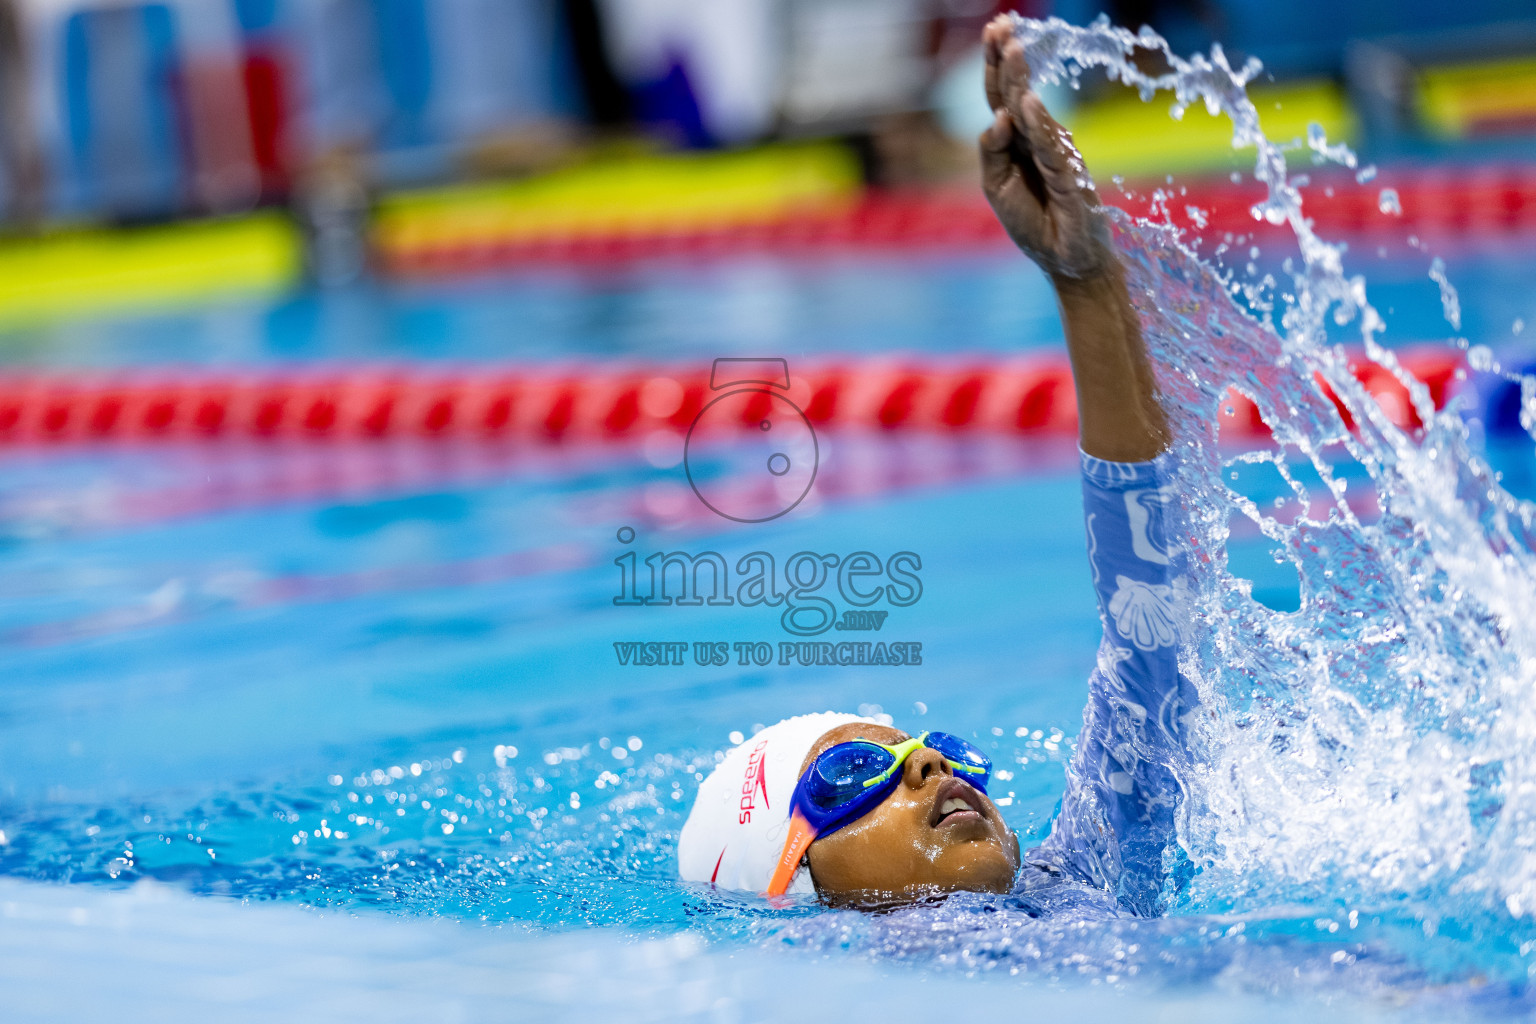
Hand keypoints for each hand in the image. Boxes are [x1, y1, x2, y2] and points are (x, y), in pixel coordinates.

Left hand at [979, 16, 1108, 281]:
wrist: (1066, 259)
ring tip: (1014, 50)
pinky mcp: (1070, 177)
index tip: (993, 29)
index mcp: (1017, 141)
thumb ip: (993, 151)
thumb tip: (996, 116)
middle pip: (1017, 94)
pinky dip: (1038, 125)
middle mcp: (1037, 140)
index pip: (1002, 96)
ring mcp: (1056, 154)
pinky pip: (1050, 147)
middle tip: (1002, 26)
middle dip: (1008, 60)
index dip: (996, 65)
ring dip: (1021, 81)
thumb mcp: (997, 186)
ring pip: (1034, 113)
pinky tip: (1027, 102)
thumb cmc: (1033, 222)